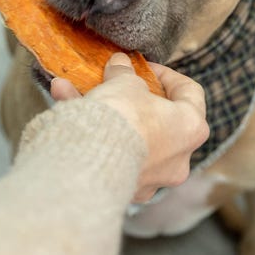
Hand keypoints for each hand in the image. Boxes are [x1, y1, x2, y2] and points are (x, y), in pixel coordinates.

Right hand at [51, 55, 208, 202]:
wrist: (91, 162)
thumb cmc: (122, 117)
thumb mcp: (125, 83)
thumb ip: (125, 73)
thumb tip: (120, 64)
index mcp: (191, 128)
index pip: (191, 93)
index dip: (166, 75)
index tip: (144, 67)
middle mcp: (178, 159)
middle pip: (158, 119)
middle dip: (131, 97)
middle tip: (115, 84)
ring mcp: (152, 178)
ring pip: (129, 137)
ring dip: (103, 112)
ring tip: (71, 90)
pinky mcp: (124, 190)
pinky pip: (111, 153)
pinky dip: (92, 133)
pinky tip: (63, 112)